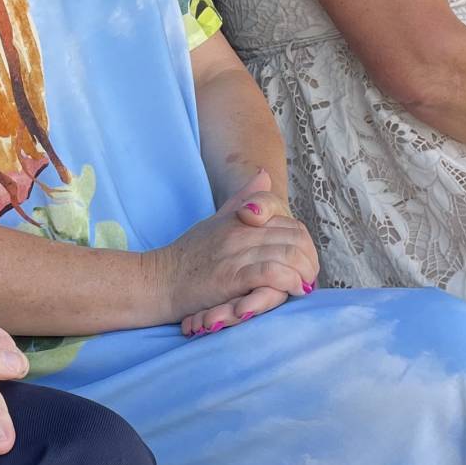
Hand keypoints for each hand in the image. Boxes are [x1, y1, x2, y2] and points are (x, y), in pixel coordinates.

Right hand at [156, 169, 319, 335]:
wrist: (156, 280)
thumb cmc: (185, 257)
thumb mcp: (215, 221)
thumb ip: (242, 200)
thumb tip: (263, 174)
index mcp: (240, 219)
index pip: (289, 222)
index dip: (304, 242)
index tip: (304, 260)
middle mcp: (241, 232)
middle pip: (295, 237)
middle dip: (310, 259)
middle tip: (310, 277)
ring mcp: (236, 253)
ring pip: (288, 254)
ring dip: (304, 272)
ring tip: (304, 286)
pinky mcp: (230, 276)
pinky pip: (271, 273)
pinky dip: (288, 281)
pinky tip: (293, 290)